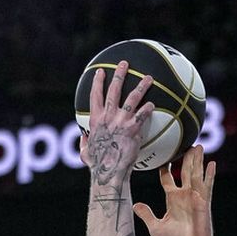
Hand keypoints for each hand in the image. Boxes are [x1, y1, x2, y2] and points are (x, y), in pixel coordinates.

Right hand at [78, 60, 153, 186]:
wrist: (109, 171)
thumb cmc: (98, 165)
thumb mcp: (85, 154)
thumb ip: (84, 144)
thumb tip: (82, 140)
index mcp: (96, 120)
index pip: (95, 96)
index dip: (98, 82)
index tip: (100, 72)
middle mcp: (108, 117)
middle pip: (114, 90)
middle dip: (119, 75)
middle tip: (124, 64)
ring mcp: (121, 121)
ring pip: (132, 98)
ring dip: (141, 86)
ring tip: (149, 78)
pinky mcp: (133, 128)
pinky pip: (143, 114)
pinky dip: (148, 108)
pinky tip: (153, 104)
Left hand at [133, 143, 216, 235]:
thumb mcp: (155, 227)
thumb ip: (146, 214)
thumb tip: (135, 205)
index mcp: (173, 201)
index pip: (168, 180)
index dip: (165, 169)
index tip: (163, 158)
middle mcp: (185, 196)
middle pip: (185, 172)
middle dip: (185, 158)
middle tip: (186, 144)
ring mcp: (195, 198)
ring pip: (196, 174)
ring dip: (197, 160)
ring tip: (197, 147)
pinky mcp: (203, 203)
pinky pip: (207, 186)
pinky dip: (210, 175)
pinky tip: (212, 163)